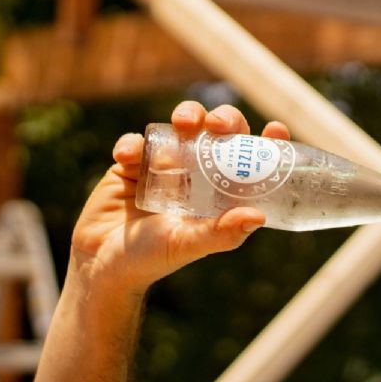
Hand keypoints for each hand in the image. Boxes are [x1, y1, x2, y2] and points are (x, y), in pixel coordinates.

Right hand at [69, 101, 290, 295]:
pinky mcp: (131, 164)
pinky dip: (133, 144)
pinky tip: (128, 157)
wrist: (104, 266)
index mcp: (218, 191)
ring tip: (183, 124)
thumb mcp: (188, 244)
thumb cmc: (152, 259)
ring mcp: (163, 164)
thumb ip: (220, 233)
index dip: (265, 143)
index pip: (248, 160)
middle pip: (218, 132)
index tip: (276, 131)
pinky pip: (136, 142)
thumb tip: (257, 217)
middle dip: (223, 119)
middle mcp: (196, 173)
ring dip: (186, 115)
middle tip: (218, 125)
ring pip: (182, 125)